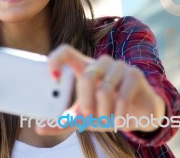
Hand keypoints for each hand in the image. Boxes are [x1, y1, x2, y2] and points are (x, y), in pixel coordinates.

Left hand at [37, 44, 164, 134]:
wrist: (140, 114)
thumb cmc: (107, 111)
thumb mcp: (83, 117)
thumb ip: (62, 121)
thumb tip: (39, 127)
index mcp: (84, 67)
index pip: (66, 51)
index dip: (56, 59)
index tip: (52, 77)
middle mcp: (101, 63)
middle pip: (87, 75)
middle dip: (85, 101)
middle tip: (87, 114)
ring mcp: (119, 66)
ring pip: (104, 89)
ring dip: (104, 112)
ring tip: (107, 119)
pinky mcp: (135, 75)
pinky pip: (122, 96)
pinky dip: (118, 114)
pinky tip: (119, 121)